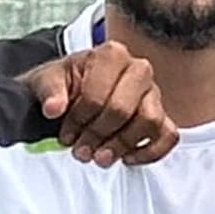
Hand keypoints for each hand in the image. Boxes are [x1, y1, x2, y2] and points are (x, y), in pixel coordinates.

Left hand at [34, 44, 178, 166]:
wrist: (73, 92)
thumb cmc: (65, 85)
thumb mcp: (46, 81)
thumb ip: (49, 91)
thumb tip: (53, 108)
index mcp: (111, 55)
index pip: (99, 94)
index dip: (80, 120)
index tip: (66, 134)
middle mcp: (138, 69)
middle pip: (124, 110)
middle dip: (98, 135)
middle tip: (81, 150)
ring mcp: (153, 93)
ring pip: (150, 122)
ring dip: (122, 145)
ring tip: (100, 157)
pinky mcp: (161, 116)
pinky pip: (168, 136)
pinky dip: (150, 152)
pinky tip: (126, 158)